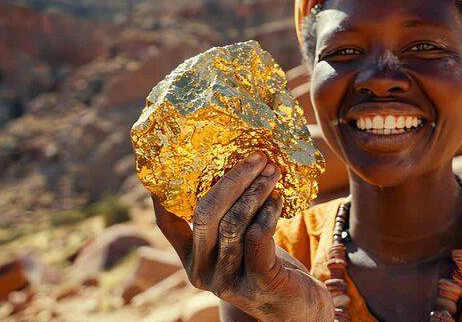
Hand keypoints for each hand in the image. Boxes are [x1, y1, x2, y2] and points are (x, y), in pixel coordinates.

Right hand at [152, 153, 333, 321]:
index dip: (165, 190)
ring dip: (255, 191)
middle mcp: (202, 272)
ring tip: (272, 172)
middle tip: (256, 157)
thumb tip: (230, 164)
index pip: (167, 222)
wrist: (297, 310)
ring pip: (233, 223)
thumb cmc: (267, 267)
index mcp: (191, 258)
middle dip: (232, 179)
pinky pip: (257, 237)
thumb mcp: (239, 243)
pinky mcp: (258, 283)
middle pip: (205, 214)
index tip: (177, 155)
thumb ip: (228, 217)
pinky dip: (268, 213)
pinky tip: (278, 199)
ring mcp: (228, 280)